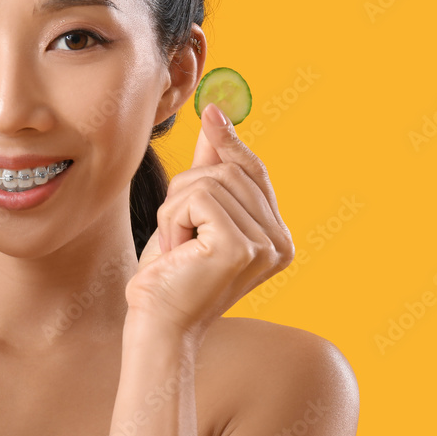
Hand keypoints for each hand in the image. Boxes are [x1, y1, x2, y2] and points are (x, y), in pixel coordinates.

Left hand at [126, 102, 293, 344]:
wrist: (156, 325)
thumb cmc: (170, 276)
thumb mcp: (190, 215)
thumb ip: (210, 171)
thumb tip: (218, 117)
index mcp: (277, 237)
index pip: (254, 171)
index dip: (230, 141)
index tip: (210, 111)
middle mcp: (280, 242)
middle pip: (229, 169)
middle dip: (186, 190)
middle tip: (176, 232)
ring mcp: (264, 245)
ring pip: (209, 180)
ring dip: (175, 207)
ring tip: (176, 246)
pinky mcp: (239, 247)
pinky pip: (197, 197)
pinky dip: (172, 218)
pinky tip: (174, 251)